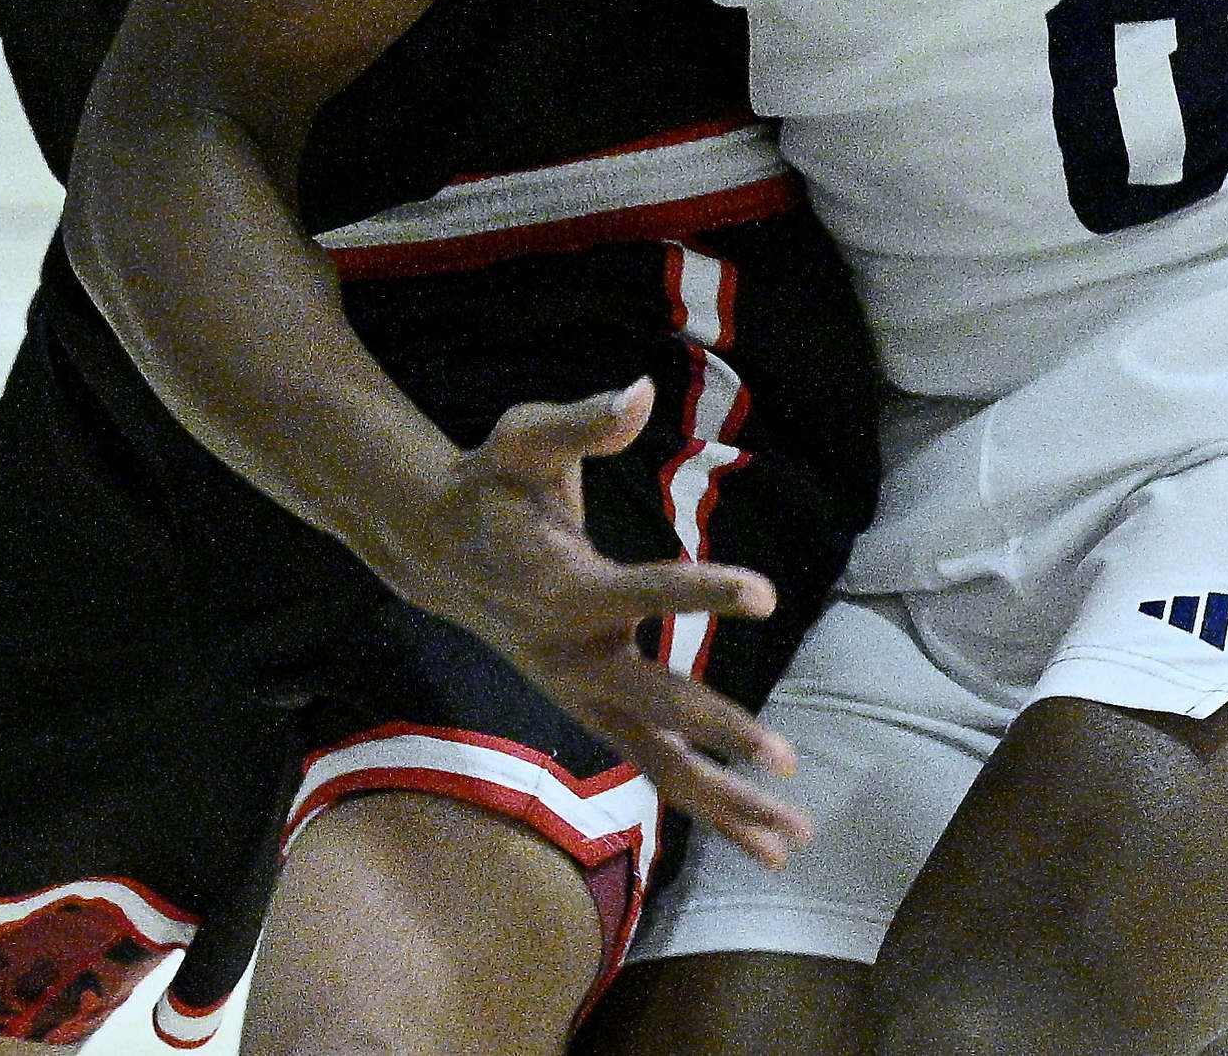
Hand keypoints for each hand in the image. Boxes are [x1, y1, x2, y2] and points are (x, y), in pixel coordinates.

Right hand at [362, 383, 811, 863]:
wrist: (434, 548)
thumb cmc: (491, 485)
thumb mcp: (524, 438)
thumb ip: (581, 421)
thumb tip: (635, 391)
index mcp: (562, 584)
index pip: (643, 589)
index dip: (704, 590)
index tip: (767, 592)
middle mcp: (572, 652)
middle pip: (652, 703)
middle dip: (718, 731)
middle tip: (784, 756)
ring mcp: (580, 692)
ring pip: (655, 760)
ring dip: (724, 801)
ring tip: (793, 837)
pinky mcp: (590, 708)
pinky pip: (651, 764)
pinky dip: (704, 803)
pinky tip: (758, 834)